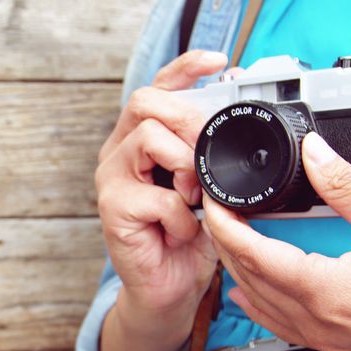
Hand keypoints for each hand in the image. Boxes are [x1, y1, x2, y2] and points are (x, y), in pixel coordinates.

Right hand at [96, 50, 226, 336]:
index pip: (157, 87)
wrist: (169, 290)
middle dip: (187, 117)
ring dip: (185, 165)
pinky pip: (159, 195)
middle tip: (210, 146)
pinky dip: (183, 216)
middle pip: (145, 101)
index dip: (185, 67)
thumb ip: (212, 151)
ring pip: (148, 138)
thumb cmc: (188, 236)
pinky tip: (184, 231)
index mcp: (141, 138)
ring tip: (195, 195)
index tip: (219, 60)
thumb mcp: (208, 184)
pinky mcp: (113, 209)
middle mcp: (119, 152)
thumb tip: (238, 111)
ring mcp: (112, 179)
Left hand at [203, 132, 350, 350]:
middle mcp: (321, 324)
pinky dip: (264, 302)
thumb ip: (350, 187)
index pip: (252, 254)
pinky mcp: (347, 349)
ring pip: (264, 308)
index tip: (213, 199)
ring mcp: (332, 342)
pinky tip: (261, 292)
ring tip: (231, 243)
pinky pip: (286, 326)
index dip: (224, 224)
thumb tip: (314, 152)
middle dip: (227, 244)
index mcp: (327, 292)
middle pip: (250, 281)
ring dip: (241, 273)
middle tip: (217, 211)